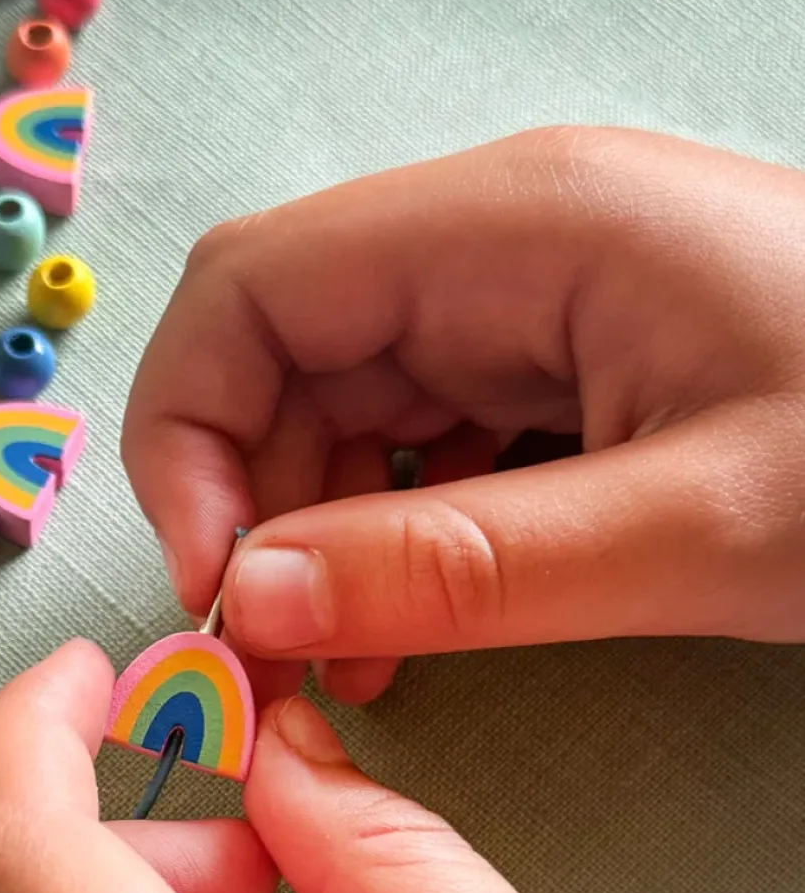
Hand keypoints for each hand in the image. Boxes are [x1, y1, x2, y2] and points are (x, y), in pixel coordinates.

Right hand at [123, 126, 804, 702]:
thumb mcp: (700, 525)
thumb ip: (464, 567)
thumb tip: (256, 602)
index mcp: (515, 225)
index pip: (252, 287)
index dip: (192, 432)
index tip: (218, 583)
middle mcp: (496, 244)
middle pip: (280, 355)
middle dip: (251, 506)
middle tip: (277, 656)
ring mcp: (522, 304)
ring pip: (336, 412)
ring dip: (315, 541)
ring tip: (351, 668)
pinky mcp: (549, 368)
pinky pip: (413, 446)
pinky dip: (384, 543)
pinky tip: (409, 629)